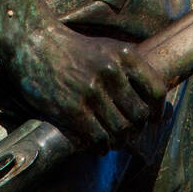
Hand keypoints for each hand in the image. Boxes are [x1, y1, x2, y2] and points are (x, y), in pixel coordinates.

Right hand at [5, 22, 166, 149]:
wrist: (35, 44)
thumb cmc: (74, 50)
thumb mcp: (108, 49)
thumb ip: (130, 72)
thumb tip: (154, 106)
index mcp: (125, 55)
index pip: (156, 90)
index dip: (157, 111)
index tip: (153, 119)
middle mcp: (111, 72)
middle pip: (139, 115)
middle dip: (135, 129)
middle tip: (128, 133)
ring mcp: (92, 91)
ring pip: (120, 131)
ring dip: (118, 141)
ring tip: (113, 141)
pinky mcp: (72, 109)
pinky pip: (98, 138)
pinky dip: (102, 147)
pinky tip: (98, 146)